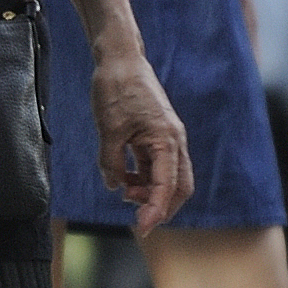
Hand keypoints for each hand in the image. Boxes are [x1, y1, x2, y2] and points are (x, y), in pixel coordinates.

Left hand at [90, 47, 193, 236]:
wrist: (120, 59)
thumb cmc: (116, 89)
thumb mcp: (108, 129)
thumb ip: (111, 162)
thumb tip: (114, 186)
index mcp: (167, 140)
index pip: (167, 186)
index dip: (155, 210)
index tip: (143, 228)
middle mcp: (173, 141)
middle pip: (178, 187)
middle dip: (161, 206)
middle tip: (137, 219)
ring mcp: (166, 138)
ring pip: (168, 177)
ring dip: (150, 192)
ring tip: (125, 193)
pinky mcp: (155, 135)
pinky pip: (156, 165)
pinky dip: (144, 178)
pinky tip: (125, 181)